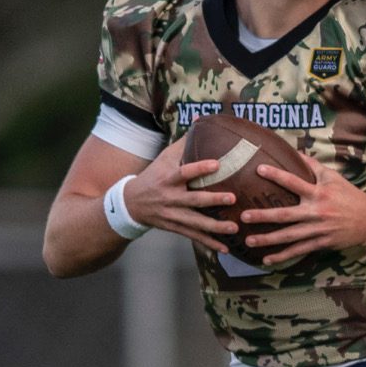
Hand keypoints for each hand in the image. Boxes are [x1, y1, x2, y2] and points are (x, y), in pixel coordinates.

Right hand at [122, 136, 238, 253]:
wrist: (130, 204)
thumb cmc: (155, 175)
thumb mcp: (165, 157)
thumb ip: (184, 141)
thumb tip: (201, 119)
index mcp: (168, 178)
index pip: (184, 172)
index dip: (199, 168)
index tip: (217, 164)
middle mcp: (171, 198)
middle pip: (193, 200)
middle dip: (212, 200)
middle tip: (232, 198)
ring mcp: (173, 215)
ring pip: (196, 223)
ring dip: (216, 227)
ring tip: (234, 227)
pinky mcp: (176, 228)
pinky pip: (195, 237)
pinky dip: (210, 243)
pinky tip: (226, 248)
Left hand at [239, 153, 365, 264]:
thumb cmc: (349, 195)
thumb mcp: (333, 177)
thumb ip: (313, 166)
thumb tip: (294, 152)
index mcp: (318, 193)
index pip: (294, 182)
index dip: (277, 175)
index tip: (259, 170)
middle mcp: (317, 211)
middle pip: (285, 214)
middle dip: (263, 216)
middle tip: (243, 217)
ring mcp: (318, 229)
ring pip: (289, 236)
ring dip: (268, 239)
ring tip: (249, 241)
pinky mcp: (321, 243)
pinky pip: (299, 250)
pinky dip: (283, 255)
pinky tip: (267, 259)